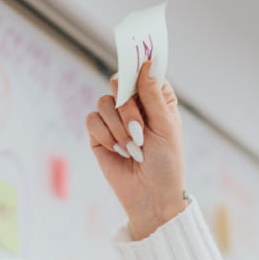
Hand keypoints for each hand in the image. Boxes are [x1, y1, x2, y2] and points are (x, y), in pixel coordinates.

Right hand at [85, 60, 187, 239]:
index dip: (139, 67)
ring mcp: (114, 120)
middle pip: (118, 81)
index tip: (138, 65)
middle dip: (127, 105)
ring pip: (104, 102)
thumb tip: (147, 63)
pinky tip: (118, 151)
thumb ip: (153, 95)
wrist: (151, 196)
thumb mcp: (165, 126)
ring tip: (133, 148)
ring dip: (119, 127)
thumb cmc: (166, 163)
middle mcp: (134, 105)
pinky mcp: (98, 135)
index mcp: (156, 99)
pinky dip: (105, 136)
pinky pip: (92, 121)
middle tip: (139, 127)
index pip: (144, 71)